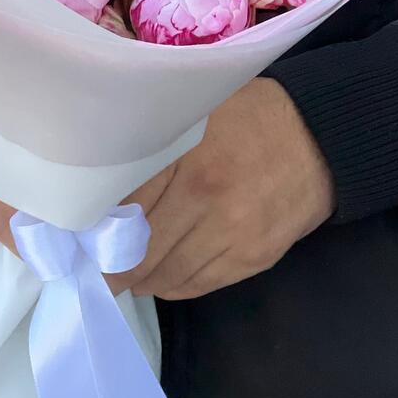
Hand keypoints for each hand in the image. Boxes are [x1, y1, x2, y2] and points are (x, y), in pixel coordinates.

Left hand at [112, 78, 334, 300]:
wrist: (321, 135)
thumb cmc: (247, 115)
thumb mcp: (193, 112)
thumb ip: (151, 145)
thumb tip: (99, 181)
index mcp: (183, 156)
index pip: (120, 208)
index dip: (93, 228)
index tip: (76, 235)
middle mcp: (204, 199)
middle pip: (137, 252)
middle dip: (108, 264)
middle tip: (91, 261)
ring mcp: (231, 234)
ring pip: (162, 276)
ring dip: (137, 277)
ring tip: (124, 266)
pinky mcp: (252, 258)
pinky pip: (194, 285)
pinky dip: (169, 282)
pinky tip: (160, 270)